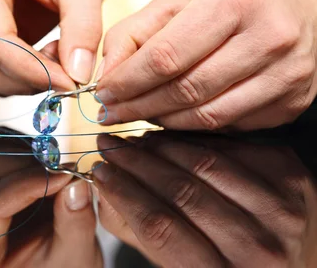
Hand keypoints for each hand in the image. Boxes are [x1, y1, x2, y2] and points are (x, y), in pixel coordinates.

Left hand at [0, 135, 101, 267]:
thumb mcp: (75, 256)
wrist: (55, 264)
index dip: (26, 184)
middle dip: (24, 162)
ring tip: (56, 169)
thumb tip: (74, 181)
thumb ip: (74, 224)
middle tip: (62, 170)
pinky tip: (46, 164)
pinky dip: (24, 143)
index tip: (64, 176)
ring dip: (24, 150)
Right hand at [93, 132, 316, 266]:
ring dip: (159, 145)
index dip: (122, 192)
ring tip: (134, 139)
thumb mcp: (176, 266)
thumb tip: (104, 185)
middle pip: (182, 190)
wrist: (294, 266)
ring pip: (204, 162)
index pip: (160, 226)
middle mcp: (260, 248)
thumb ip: (136, 230)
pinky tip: (170, 139)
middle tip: (108, 145)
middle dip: (135, 162)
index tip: (99, 171)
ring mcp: (282, 209)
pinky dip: (194, 140)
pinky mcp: (292, 177)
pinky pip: (230, 147)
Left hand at [95, 0, 316, 129]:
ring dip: (163, 121)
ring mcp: (288, 74)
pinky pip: (231, 126)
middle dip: (138, 107)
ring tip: (141, 112)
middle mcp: (269, 37)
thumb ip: (134, 33)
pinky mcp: (294, 101)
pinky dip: (196, 125)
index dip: (126, 82)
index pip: (165, 56)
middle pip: (185, 91)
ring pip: (208, 117)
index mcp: (234, 0)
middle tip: (112, 112)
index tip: (102, 93)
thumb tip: (105, 76)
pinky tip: (178, 114)